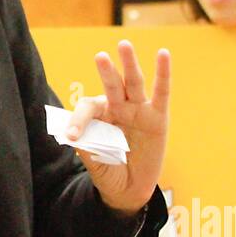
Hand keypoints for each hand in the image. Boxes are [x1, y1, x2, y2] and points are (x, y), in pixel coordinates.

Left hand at [65, 40, 168, 214]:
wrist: (129, 191)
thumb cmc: (108, 172)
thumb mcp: (94, 163)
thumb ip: (87, 148)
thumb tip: (74, 135)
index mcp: (99, 116)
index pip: (89, 108)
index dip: (78, 120)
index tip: (71, 136)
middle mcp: (118, 108)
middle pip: (112, 85)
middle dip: (106, 71)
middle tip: (99, 56)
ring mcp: (139, 111)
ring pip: (134, 83)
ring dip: (130, 64)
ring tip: (124, 45)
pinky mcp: (158, 118)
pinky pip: (162, 92)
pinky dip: (163, 73)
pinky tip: (163, 54)